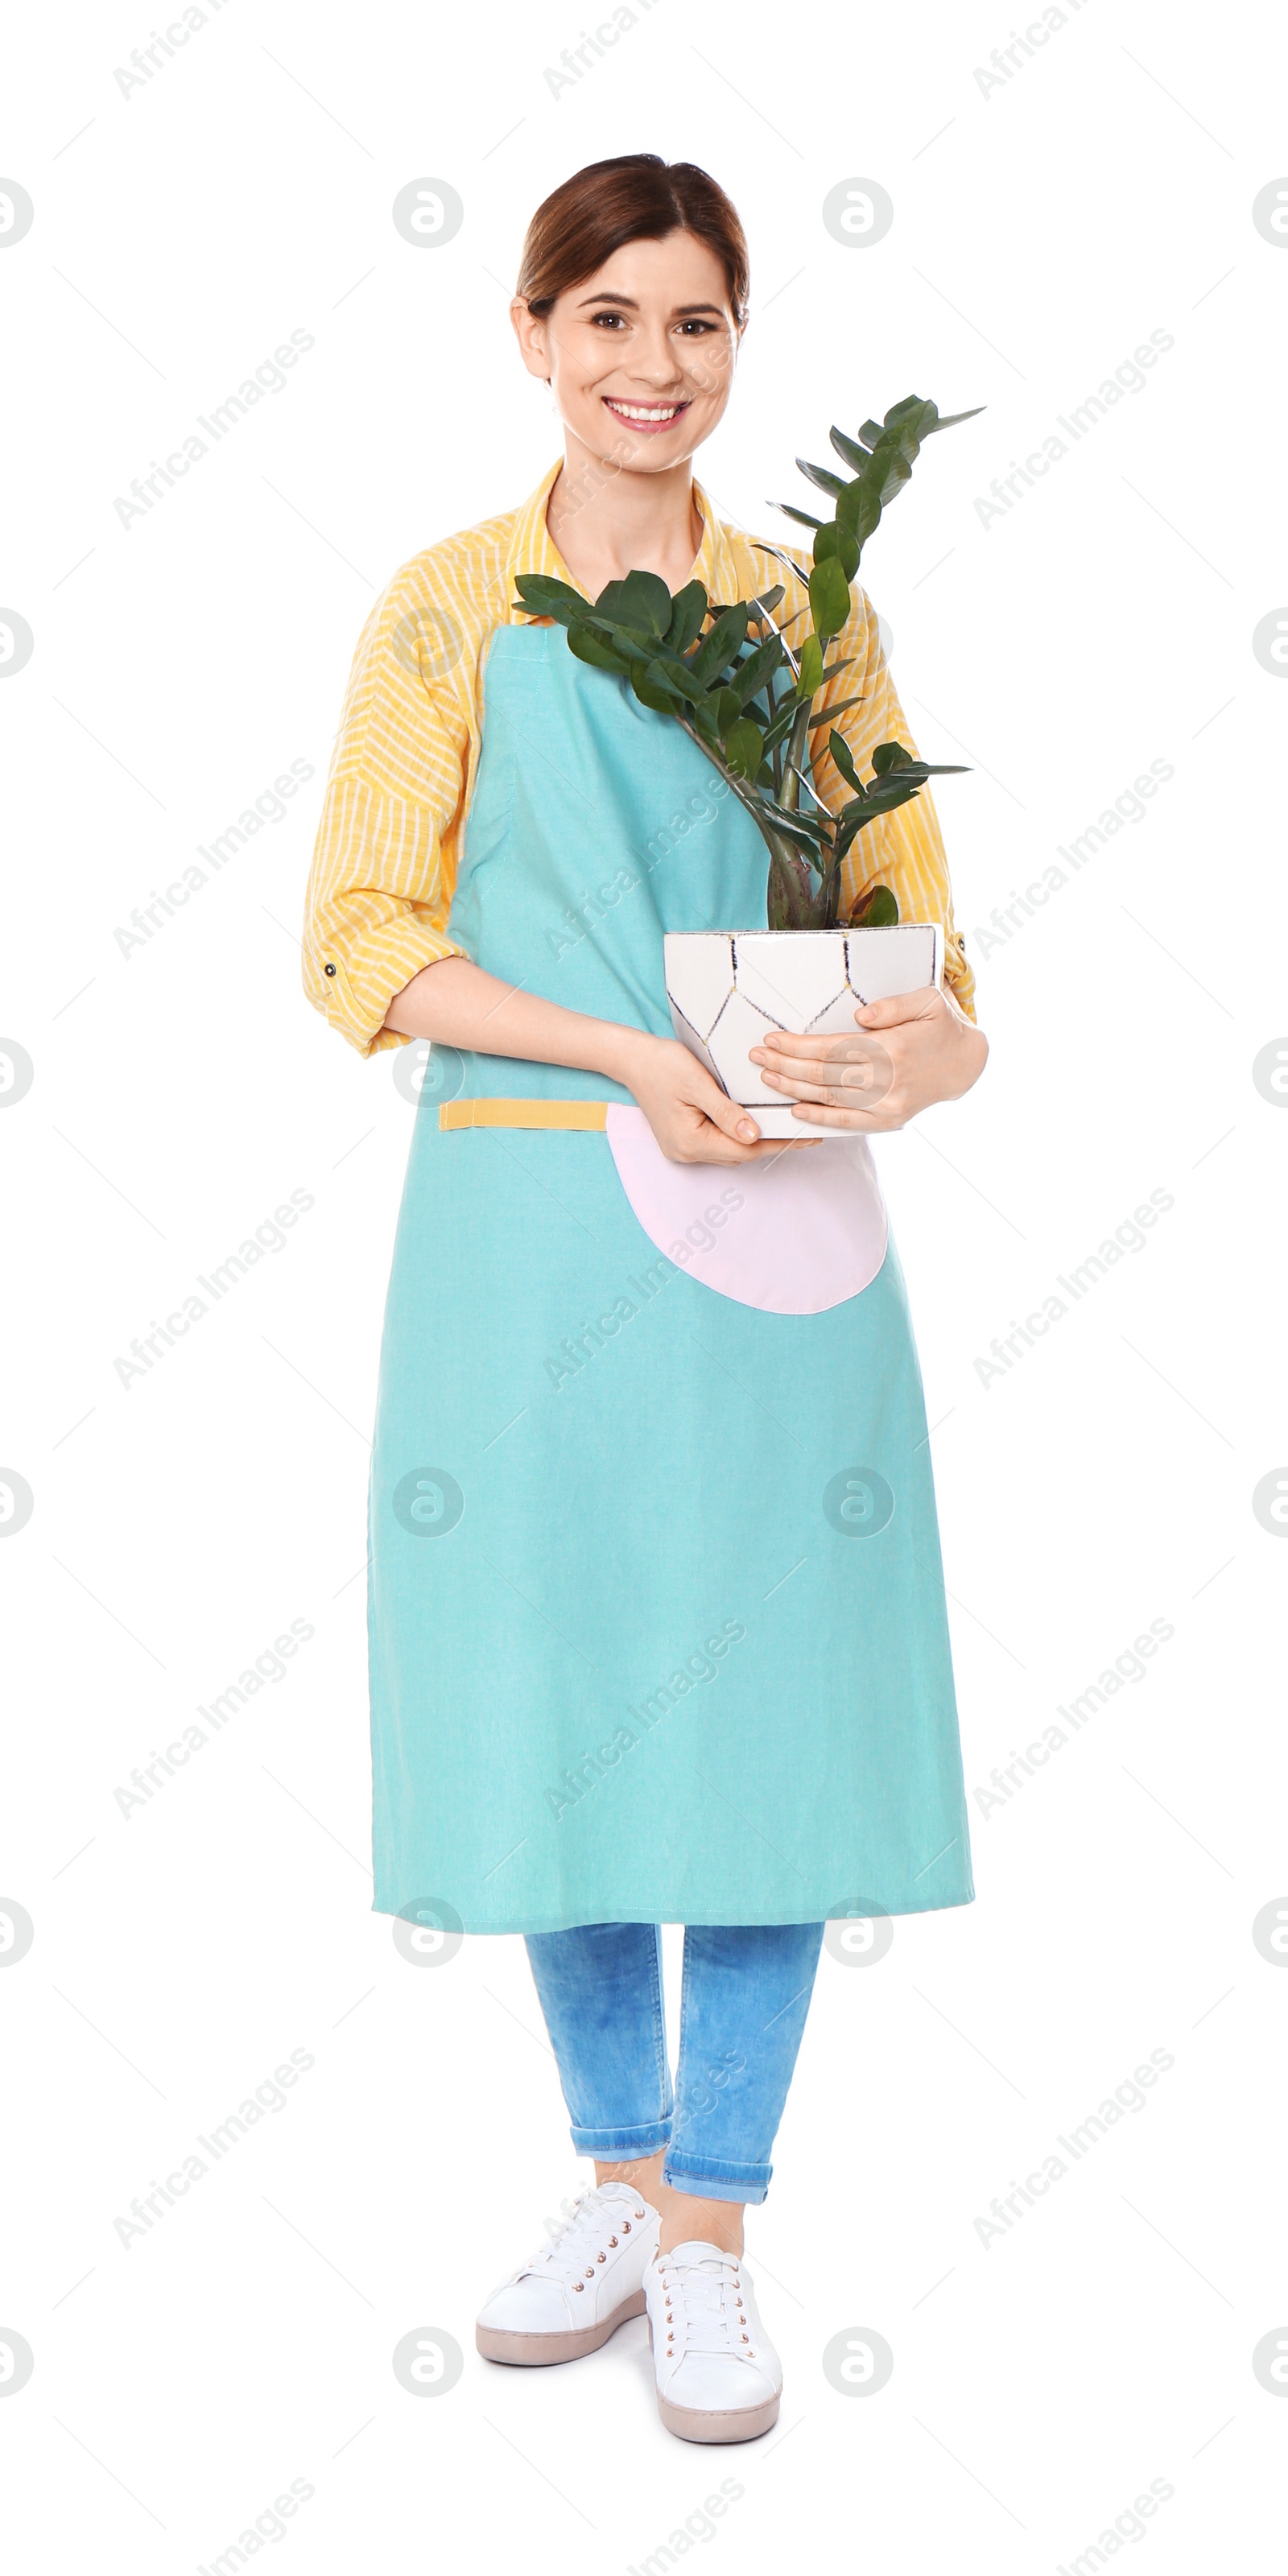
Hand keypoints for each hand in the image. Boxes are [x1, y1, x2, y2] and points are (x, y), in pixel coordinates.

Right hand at [619, 1034, 823, 1165]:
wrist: (632, 1059)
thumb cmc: (662, 1065)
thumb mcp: (698, 1084)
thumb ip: (727, 1112)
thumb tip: (754, 1136)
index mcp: (690, 1142)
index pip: (745, 1150)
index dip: (778, 1144)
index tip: (806, 1138)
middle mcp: (686, 1153)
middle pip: (739, 1154)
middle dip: (771, 1143)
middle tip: (804, 1131)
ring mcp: (682, 1149)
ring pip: (729, 1151)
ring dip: (755, 1140)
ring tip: (785, 1126)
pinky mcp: (682, 1140)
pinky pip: (718, 1143)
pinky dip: (738, 1135)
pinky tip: (755, 1123)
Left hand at [748, 988, 987, 1131]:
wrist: (965, 1065)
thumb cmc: (941, 1026)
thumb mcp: (928, 1000)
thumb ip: (894, 1005)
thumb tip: (860, 1016)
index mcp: (893, 1048)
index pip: (832, 1049)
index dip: (797, 1046)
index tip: (772, 1039)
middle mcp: (888, 1080)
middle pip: (823, 1075)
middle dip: (785, 1066)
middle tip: (757, 1056)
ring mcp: (888, 1105)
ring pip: (829, 1099)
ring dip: (793, 1090)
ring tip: (767, 1078)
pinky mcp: (888, 1121)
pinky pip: (847, 1122)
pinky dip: (819, 1118)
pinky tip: (796, 1110)